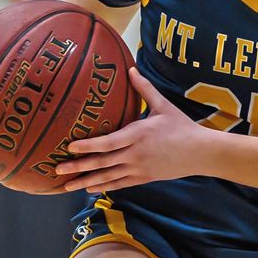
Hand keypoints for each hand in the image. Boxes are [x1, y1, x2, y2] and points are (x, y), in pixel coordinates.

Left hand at [56, 68, 206, 192]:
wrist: (200, 152)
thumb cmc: (182, 126)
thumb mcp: (164, 106)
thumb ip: (144, 88)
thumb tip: (131, 69)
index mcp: (139, 134)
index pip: (108, 142)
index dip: (88, 146)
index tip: (69, 146)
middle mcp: (136, 154)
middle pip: (102, 162)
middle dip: (79, 166)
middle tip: (57, 169)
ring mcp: (139, 168)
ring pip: (108, 177)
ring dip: (85, 181)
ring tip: (65, 186)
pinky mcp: (144, 178)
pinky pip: (119, 184)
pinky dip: (103, 186)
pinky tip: (89, 188)